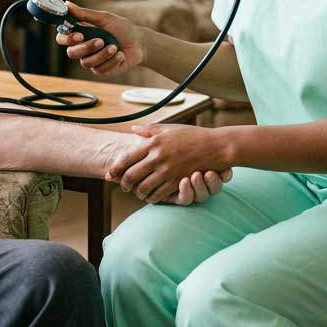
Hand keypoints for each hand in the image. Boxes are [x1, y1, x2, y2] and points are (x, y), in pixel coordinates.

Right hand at [56, 1, 144, 76]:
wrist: (140, 43)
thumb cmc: (122, 28)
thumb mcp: (105, 18)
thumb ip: (85, 14)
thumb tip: (67, 4)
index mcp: (81, 33)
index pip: (63, 38)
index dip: (66, 38)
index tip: (79, 35)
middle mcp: (83, 48)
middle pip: (71, 53)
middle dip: (86, 47)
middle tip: (101, 41)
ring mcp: (92, 60)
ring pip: (86, 62)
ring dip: (102, 54)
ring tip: (115, 47)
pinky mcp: (101, 69)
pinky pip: (99, 69)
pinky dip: (111, 61)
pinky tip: (120, 55)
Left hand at [109, 125, 233, 201]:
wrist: (215, 146)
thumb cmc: (192, 136)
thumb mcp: (170, 128)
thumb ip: (149, 130)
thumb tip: (132, 129)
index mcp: (153, 143)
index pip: (126, 158)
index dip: (116, 168)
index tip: (111, 174)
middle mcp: (158, 158)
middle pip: (131, 176)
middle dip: (124, 184)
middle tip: (123, 187)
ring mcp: (168, 171)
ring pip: (143, 188)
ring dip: (137, 193)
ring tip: (137, 192)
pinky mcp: (177, 182)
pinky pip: (158, 195)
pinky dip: (151, 198)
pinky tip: (151, 196)